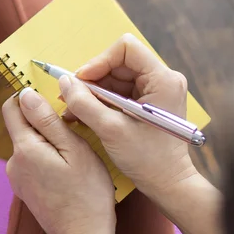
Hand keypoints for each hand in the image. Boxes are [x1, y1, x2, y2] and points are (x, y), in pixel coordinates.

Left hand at [2, 88, 115, 233]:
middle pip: (22, 126)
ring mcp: (17, 178)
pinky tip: (68, 170)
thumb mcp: (75, 149)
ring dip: (48, 141)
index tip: (54, 100)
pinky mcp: (25, 189)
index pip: (12, 107)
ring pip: (30, 144)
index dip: (30, 97)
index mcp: (24, 148)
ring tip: (75, 154)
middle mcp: (13, 162)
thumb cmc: (87, 193)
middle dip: (44, 121)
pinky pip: (33, 162)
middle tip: (74, 130)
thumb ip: (47, 120)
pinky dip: (48, 158)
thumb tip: (26, 94)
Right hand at [60, 34, 198, 206]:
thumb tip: (64, 82)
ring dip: (93, 92)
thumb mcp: (111, 130)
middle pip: (119, 62)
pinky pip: (120, 91)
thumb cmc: (148, 160)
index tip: (81, 81)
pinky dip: (101, 101)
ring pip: (116, 77)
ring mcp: (157, 90)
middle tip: (71, 97)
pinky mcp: (149, 102)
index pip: (126, 49)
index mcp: (163, 80)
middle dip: (92, 79)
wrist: (168, 184)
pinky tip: (84, 114)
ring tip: (73, 110)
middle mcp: (163, 79)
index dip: (99, 61)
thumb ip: (85, 104)